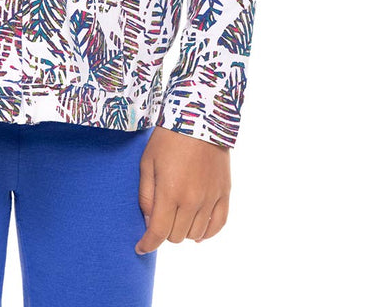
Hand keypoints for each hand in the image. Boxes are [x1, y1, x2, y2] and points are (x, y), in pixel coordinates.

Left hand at [135, 125, 230, 252]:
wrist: (200, 117)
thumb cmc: (168, 138)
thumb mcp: (148, 162)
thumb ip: (146, 195)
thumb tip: (150, 222)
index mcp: (170, 192)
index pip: (158, 233)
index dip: (147, 244)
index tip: (141, 247)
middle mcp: (192, 200)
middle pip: (176, 236)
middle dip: (164, 232)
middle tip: (159, 219)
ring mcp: (211, 198)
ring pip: (196, 234)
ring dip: (183, 231)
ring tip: (176, 218)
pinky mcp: (224, 193)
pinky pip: (218, 224)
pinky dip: (208, 233)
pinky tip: (198, 232)